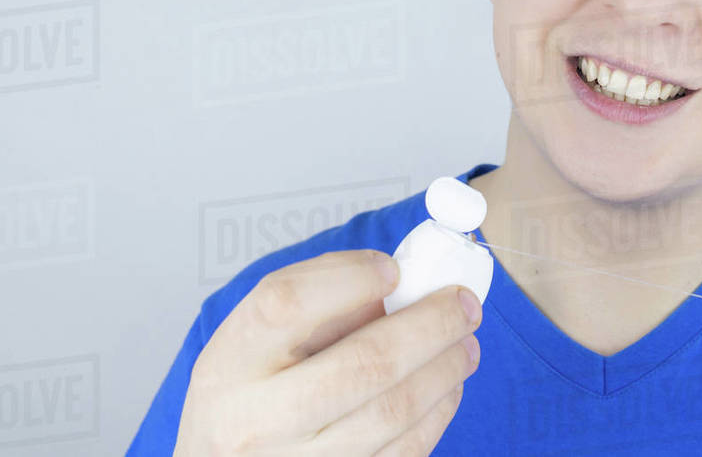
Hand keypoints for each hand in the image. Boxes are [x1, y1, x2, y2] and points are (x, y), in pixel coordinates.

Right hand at [175, 250, 481, 455]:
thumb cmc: (250, 395)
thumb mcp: (258, 339)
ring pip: (394, 412)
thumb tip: (401, 282)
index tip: (394, 267)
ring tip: (465, 342)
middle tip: (464, 303)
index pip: (287, 303)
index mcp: (230, 364)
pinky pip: (405, 452)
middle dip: (431, 326)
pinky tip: (446, 385)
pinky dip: (438, 411)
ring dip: (446, 368)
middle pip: (363, 364)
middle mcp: (254, 423)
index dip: (350, 278)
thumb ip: (321, 299)